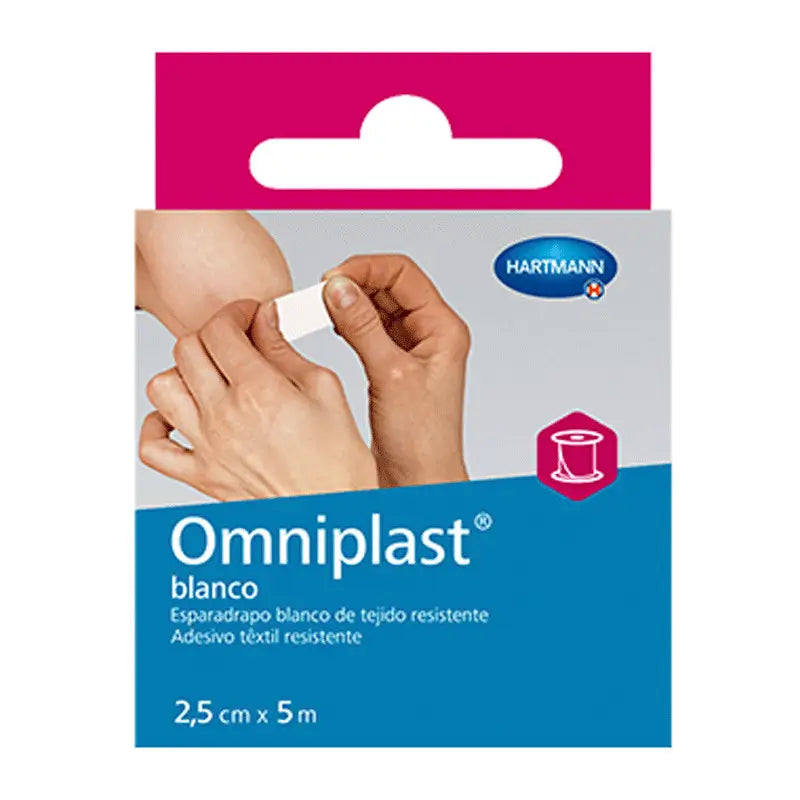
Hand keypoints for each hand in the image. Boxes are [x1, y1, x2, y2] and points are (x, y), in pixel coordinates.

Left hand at [139, 299, 377, 499]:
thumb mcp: (326, 390)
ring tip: (210, 376)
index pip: (220, 330)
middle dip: (212, 334)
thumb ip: (285, 351)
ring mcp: (207, 447)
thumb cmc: (338, 463)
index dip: (234, 313)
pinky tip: (182, 416)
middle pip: (188, 350)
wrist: (333, 512)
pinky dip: (157, 425)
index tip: (249, 316)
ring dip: (182, 372)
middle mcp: (225, 417)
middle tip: (236, 341)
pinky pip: (152, 447)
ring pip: (162, 388)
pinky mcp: (200, 475)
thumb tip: (266, 320)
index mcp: (259, 392)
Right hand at [322, 255, 469, 487]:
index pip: (404, 275)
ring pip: (377, 307)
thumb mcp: (390, 376)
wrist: (419, 481)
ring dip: (349, 302)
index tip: (333, 278)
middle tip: (321, 291)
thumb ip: (363, 328)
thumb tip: (339, 288)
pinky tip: (329, 325)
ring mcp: (411, 349)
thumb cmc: (422, 441)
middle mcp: (430, 335)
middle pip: (390, 286)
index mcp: (443, 330)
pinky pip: (369, 330)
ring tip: (319, 306)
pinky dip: (347, 323)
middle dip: (355, 282)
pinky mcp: (393, 365)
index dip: (367, 269)